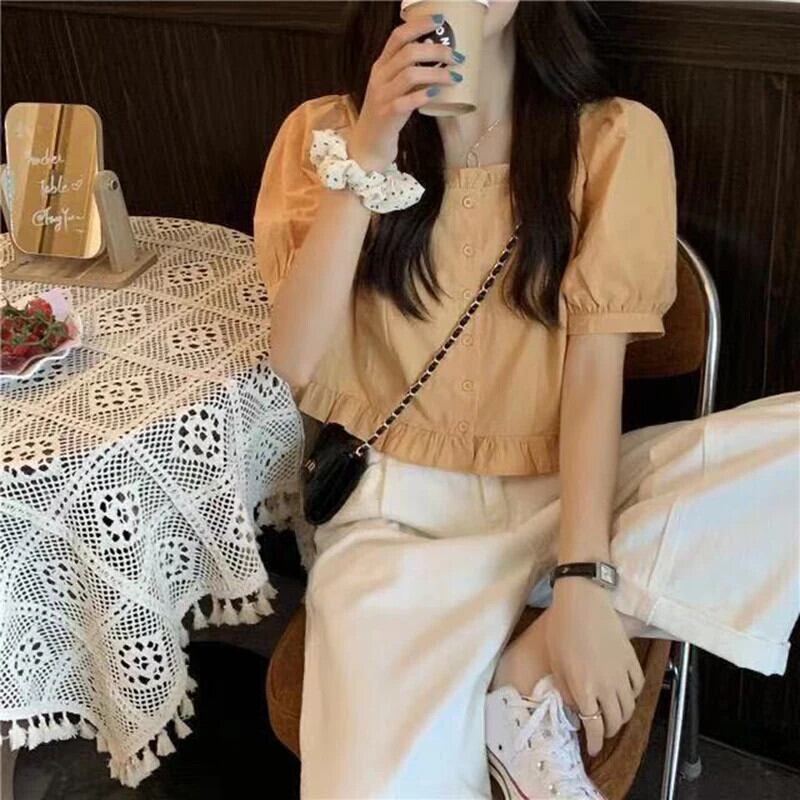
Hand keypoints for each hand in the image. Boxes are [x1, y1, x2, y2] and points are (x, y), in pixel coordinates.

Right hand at [348, 13, 462, 170]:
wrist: (369, 143)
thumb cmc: (387, 113)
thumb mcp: (394, 87)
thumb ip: (410, 71)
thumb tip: (437, 54)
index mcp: (381, 66)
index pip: (398, 37)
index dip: (419, 25)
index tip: (440, 20)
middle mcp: (380, 77)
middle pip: (409, 53)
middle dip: (437, 51)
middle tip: (457, 56)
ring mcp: (382, 96)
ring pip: (410, 75)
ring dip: (437, 73)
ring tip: (456, 77)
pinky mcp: (388, 115)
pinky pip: (407, 101)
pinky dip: (424, 95)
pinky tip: (438, 93)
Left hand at [544, 577, 645, 755]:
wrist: (581, 602)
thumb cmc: (561, 629)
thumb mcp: (556, 663)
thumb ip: (566, 690)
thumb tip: (575, 707)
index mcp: (584, 689)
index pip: (594, 726)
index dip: (594, 742)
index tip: (592, 749)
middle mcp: (607, 686)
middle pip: (614, 720)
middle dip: (607, 731)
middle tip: (600, 731)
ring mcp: (622, 673)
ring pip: (629, 707)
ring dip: (622, 716)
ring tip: (613, 715)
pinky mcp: (631, 659)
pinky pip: (638, 686)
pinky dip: (633, 695)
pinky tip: (625, 693)